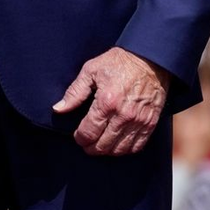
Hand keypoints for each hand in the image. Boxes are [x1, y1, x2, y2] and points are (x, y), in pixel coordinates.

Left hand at [53, 47, 169, 155]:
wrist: (150, 58)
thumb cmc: (119, 62)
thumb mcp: (91, 70)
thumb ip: (75, 92)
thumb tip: (58, 109)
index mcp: (107, 102)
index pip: (88, 132)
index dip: (80, 138)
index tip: (78, 136)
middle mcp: (123, 115)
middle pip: (103, 145)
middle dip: (91, 147)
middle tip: (87, 143)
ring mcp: (139, 120)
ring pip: (119, 150)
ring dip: (107, 151)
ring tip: (101, 144)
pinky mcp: (150, 122)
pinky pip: (137, 146)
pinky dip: (126, 149)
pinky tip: (118, 144)